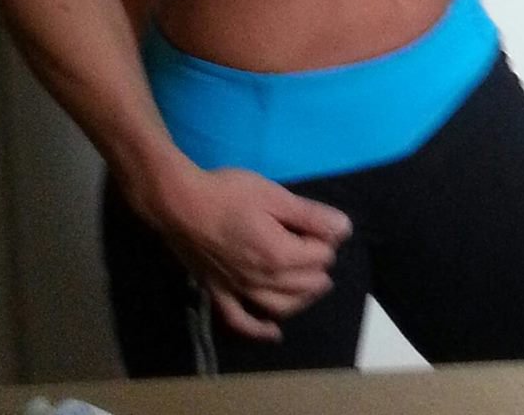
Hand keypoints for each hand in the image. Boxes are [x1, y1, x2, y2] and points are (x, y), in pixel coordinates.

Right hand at [155, 165, 351, 340]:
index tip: (320, 223)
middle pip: (305, 284)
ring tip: (313, 284)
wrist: (179, 204)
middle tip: (321, 248)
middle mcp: (263, 281)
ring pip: (281, 306)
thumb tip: (344, 229)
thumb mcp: (273, 195)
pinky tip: (273, 331)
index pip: (320, 257)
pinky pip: (241, 321)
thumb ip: (309, 215)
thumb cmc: (227, 193)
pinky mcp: (218, 293)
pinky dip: (259, 330)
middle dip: (319, 268)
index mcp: (280, 256)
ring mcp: (240, 291)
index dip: (326, 240)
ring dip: (302, 299)